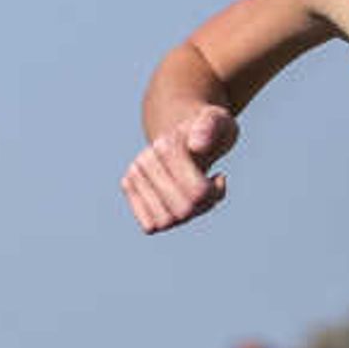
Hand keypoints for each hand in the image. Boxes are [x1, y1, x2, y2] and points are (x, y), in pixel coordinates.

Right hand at [121, 105, 237, 233]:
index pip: (197, 193)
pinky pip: (149, 225)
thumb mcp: (220, 122)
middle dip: (201, 205)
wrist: (185, 133)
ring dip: (185, 214)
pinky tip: (177, 202)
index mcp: (166, 146)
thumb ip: (211, 127)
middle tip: (207, 188)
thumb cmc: (208, 131)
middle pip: (182, 211)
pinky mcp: (128, 188)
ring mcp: (134, 174)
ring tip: (193, 195)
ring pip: (165, 222)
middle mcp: (144, 160)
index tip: (218, 178)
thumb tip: (196, 146)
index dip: (214, 192)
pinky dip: (168, 220)